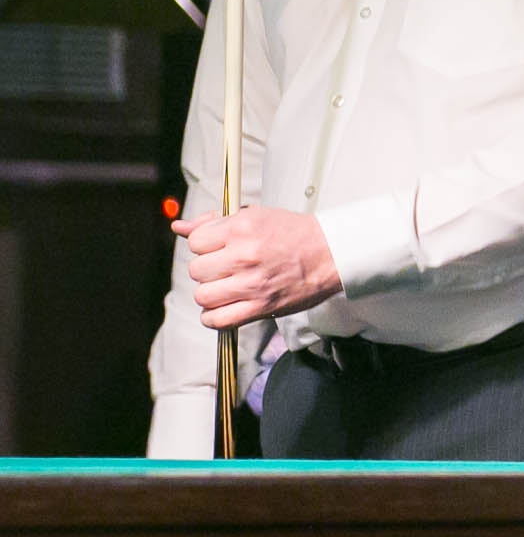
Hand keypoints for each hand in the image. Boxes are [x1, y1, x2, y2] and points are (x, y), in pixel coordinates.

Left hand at [174, 207, 342, 327]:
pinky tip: (224, 307)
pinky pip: (217, 320)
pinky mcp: (261, 307)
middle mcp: (245, 255)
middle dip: (208, 270)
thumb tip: (179, 227)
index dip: (205, 245)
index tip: (219, 248)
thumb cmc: (294, 234)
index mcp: (242, 228)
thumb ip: (214, 222)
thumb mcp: (255, 216)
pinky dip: (214, 317)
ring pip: (203, 295)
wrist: (331, 253)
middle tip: (227, 268)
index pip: (196, 241)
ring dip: (211, 293)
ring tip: (227, 288)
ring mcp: (252, 283)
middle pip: (196, 269)